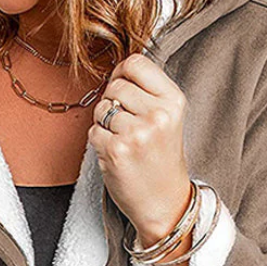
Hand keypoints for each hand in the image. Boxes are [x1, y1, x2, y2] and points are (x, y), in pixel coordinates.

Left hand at [88, 53, 192, 249]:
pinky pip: (93, 132)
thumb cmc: (162, 161)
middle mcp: (157, 115)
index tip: (123, 90)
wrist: (164, 203)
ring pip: (101, 109)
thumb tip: (117, 70)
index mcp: (173, 101)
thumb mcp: (168, 118)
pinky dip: (99, 143)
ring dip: (104, 124)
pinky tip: (116, 155)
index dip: (122, 74)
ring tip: (122, 141)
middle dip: (112, 102)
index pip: (135, 63)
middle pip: (115, 86)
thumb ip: (147, 92)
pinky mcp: (116, 151)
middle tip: (124, 124)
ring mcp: (136, 133)